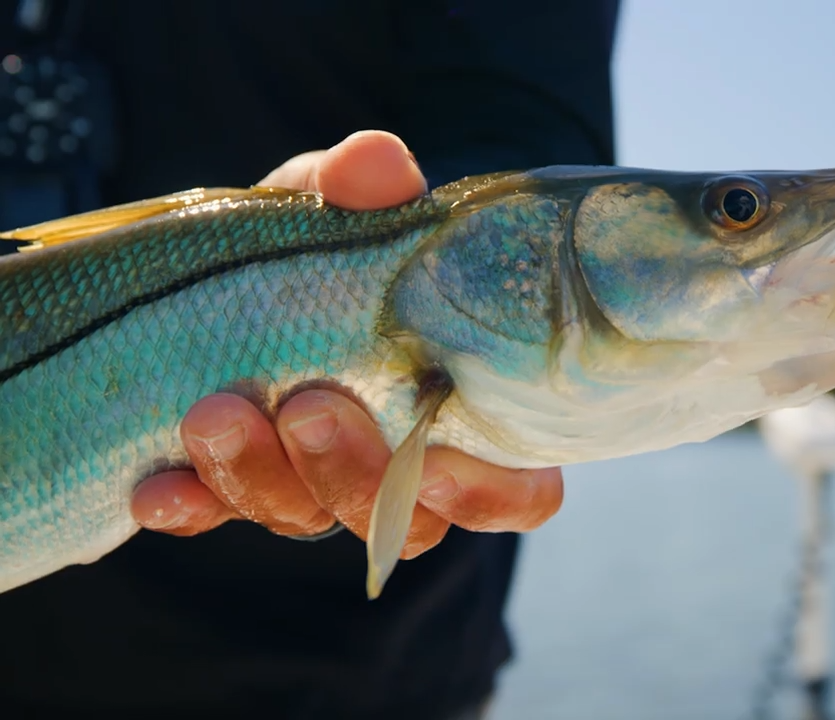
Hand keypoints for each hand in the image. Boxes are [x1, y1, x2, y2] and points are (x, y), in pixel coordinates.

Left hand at [130, 130, 564, 557]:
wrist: (251, 262)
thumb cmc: (340, 245)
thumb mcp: (356, 211)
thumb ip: (374, 193)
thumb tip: (376, 161)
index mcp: (469, 415)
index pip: (517, 492)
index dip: (485, 495)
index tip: (435, 463)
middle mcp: (400, 470)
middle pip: (402, 519)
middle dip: (351, 474)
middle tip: (309, 407)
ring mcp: (318, 487)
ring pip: (307, 519)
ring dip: (261, 477)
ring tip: (215, 412)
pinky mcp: (237, 488)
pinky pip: (216, 517)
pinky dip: (191, 507)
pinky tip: (158, 488)